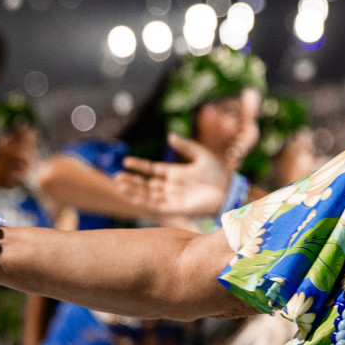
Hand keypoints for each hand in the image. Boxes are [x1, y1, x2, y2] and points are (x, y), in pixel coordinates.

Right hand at [114, 133, 232, 217]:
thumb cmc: (218, 172)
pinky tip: (132, 196)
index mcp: (176, 172)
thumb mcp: (200, 155)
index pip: (152, 169)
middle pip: (146, 183)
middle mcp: (171, 185)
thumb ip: (185, 146)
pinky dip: (143, 201)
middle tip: (116, 175)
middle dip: (132, 180)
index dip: (139, 166)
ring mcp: (172, 197)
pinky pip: (155, 205)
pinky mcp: (175, 208)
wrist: (228, 190)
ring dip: (133, 189)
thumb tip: (169, 136)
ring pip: (147, 194)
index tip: (126, 161)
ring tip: (119, 183)